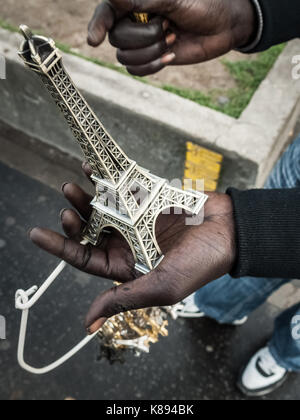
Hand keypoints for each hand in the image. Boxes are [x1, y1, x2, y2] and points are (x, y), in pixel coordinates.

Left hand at [30, 164, 235, 333]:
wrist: (229, 231)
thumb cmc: (200, 264)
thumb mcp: (161, 287)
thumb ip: (123, 299)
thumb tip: (87, 324)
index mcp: (126, 267)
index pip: (85, 259)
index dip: (60, 247)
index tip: (37, 233)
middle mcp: (127, 243)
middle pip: (90, 230)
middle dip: (73, 219)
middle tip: (66, 204)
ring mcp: (136, 219)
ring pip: (101, 207)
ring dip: (84, 197)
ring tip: (73, 185)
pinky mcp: (147, 199)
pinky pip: (120, 187)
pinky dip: (105, 179)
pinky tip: (92, 170)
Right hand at [87, 0, 255, 75]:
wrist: (220, 28)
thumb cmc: (200, 7)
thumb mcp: (173, 0)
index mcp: (134, 2)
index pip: (106, 13)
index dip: (98, 25)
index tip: (94, 41)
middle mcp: (132, 21)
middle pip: (117, 38)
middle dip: (145, 36)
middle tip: (168, 25)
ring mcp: (139, 42)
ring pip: (125, 57)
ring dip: (152, 51)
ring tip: (172, 38)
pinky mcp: (148, 59)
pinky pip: (135, 70)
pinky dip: (152, 66)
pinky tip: (169, 55)